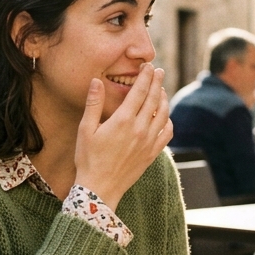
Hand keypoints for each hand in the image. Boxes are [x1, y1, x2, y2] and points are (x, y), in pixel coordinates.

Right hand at [73, 64, 172, 209]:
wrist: (99, 188)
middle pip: (154, 99)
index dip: (145, 77)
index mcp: (123, 120)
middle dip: (157, 82)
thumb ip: (93, 104)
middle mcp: (140, 129)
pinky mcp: (152, 154)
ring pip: (164, 114)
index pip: (139, 92)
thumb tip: (96, 81)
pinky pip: (167, 133)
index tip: (148, 66)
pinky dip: (168, 121)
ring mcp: (148, 142)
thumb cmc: (88, 158)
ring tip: (162, 90)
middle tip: (158, 71)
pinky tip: (165, 117)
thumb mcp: (85, 129)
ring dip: (164, 99)